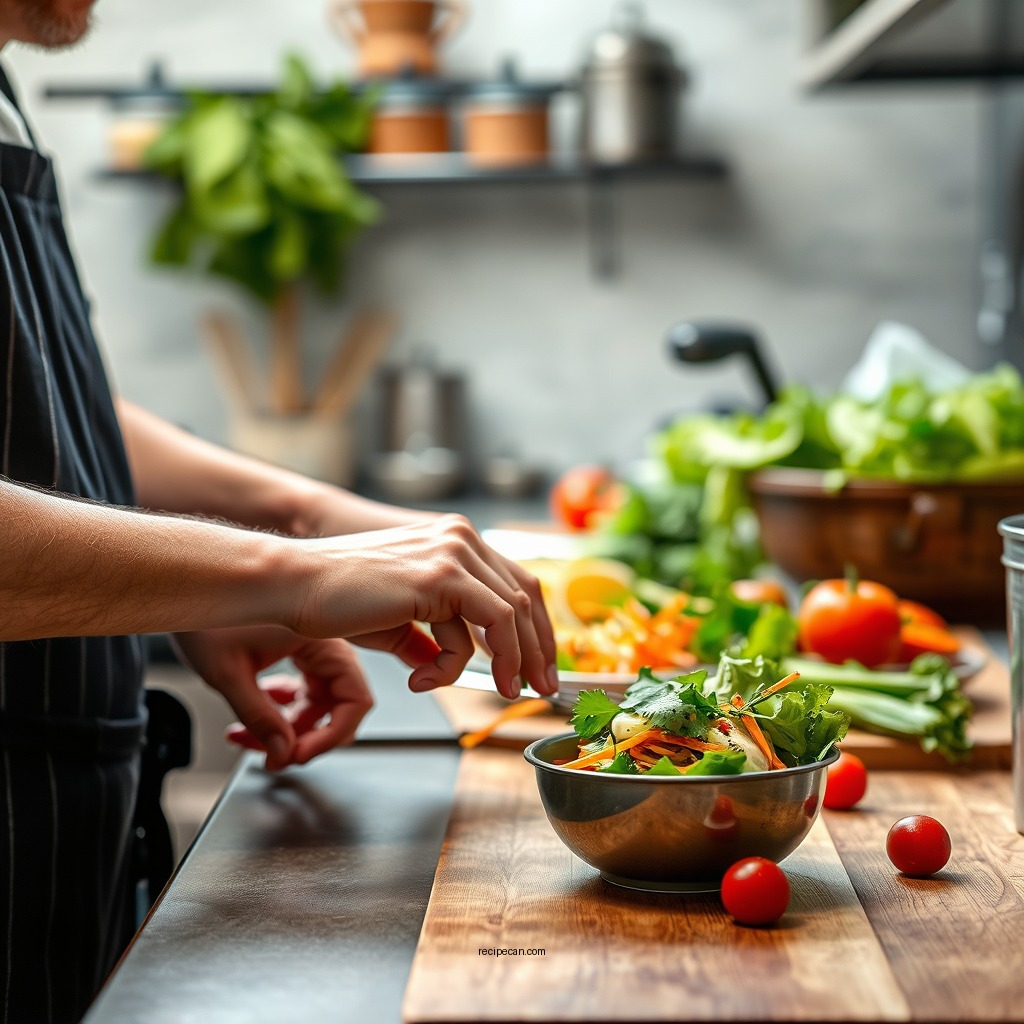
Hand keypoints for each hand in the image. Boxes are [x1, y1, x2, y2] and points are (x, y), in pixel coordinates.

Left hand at [172, 625, 385, 769]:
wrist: (183, 584)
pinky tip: (250, 717)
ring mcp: (310, 646)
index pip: (355, 698)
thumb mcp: (228, 673)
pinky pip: (299, 690)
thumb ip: (260, 718)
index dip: (332, 735)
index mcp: (322, 638)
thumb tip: (284, 754)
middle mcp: (323, 641)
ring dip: (288, 727)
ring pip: (316, 702)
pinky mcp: (294, 649)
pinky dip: (279, 710)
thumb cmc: (204, 613)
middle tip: (273, 755)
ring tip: (249, 738)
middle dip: (307, 736)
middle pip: (337, 704)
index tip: (297, 755)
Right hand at [288, 515, 558, 699]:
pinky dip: (465, 663)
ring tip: (502, 692)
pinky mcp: (441, 575)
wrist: (294, 583)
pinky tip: (427, 679)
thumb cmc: (338, 598)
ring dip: (512, 662)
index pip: (517, 582)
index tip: (541, 666)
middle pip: (525, 596)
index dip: (537, 627)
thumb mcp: (401, 618)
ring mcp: (454, 551)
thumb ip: (434, 635)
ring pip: (512, 614)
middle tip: (540, 690)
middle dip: (538, 650)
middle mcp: (461, 537)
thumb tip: (456, 664)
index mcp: (456, 539)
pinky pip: (483, 627)